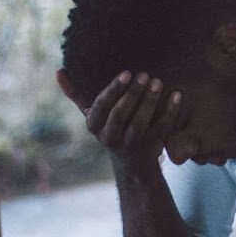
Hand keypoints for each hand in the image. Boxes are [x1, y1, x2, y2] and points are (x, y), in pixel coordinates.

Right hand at [56, 68, 179, 165]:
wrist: (132, 164)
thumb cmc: (112, 129)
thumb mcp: (94, 116)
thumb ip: (77, 95)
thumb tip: (58, 72)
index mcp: (95, 127)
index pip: (100, 107)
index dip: (113, 90)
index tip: (126, 73)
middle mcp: (110, 138)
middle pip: (120, 115)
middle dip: (132, 94)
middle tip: (144, 74)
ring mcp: (131, 145)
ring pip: (140, 123)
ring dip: (150, 102)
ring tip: (158, 82)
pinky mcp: (150, 148)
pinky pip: (161, 130)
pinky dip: (170, 112)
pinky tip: (177, 95)